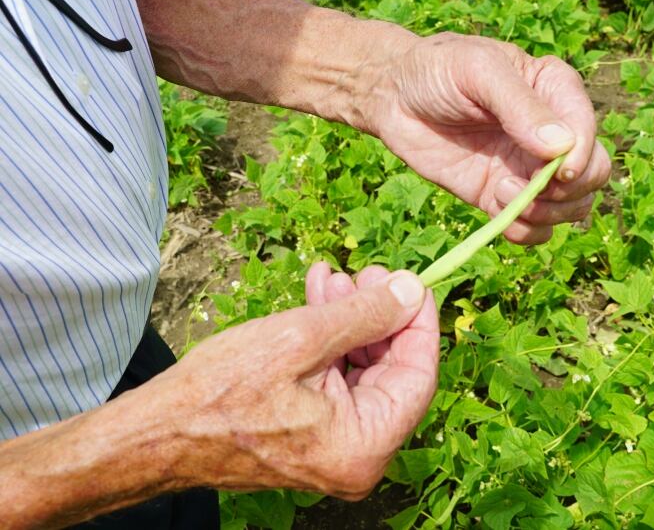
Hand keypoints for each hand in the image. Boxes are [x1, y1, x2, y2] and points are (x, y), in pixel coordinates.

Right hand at [160, 266, 438, 498]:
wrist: (159, 432)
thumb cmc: (219, 394)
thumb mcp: (300, 339)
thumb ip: (365, 314)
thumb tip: (409, 290)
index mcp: (364, 445)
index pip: (418, 375)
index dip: (417, 322)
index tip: (410, 283)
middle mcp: (357, 456)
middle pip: (391, 370)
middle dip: (377, 315)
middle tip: (365, 273)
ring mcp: (335, 448)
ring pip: (362, 369)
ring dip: (350, 320)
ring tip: (333, 279)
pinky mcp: (314, 434)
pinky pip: (337, 381)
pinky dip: (331, 341)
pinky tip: (318, 301)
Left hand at [354, 32, 611, 243]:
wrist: (394, 97)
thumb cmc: (436, 70)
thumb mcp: (477, 71)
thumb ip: (519, 106)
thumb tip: (561, 148)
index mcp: (554, 91)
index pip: (588, 131)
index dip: (582, 157)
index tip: (558, 170)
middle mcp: (551, 133)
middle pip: (593, 175)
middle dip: (569, 191)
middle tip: (529, 186)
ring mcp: (527, 167)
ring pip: (571, 207)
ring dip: (546, 214)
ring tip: (502, 193)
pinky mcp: (501, 195)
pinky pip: (534, 228)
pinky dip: (526, 231)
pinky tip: (498, 208)